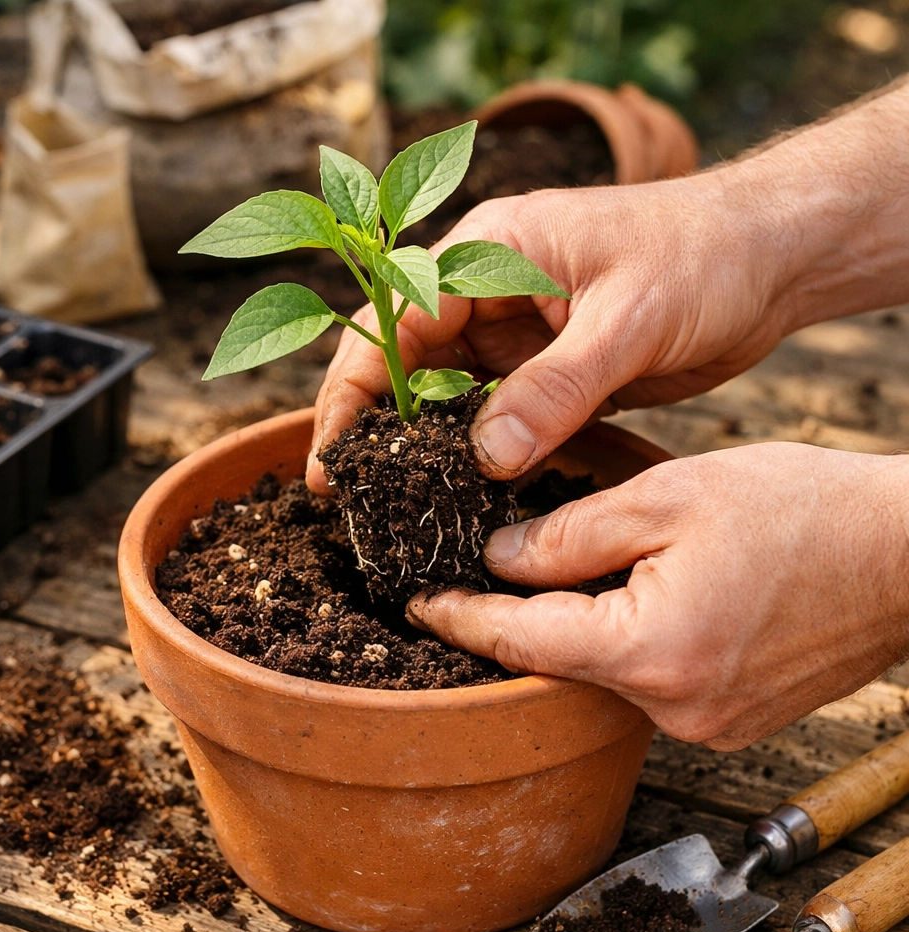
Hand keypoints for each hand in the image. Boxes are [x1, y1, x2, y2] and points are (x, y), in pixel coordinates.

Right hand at [306, 172, 793, 492]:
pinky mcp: (545, 373)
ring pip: (445, 396)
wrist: (771, 258)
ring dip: (422, 446)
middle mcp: (487, 292)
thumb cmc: (705, 256)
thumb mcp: (629, 320)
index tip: (335, 455)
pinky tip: (460, 494)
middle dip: (375, 425)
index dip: (355, 389)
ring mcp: (515, 335)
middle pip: (404, 363)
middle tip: (350, 497)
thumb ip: (557, 388)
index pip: (395, 320)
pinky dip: (475, 454)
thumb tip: (488, 458)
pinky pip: (493, 417)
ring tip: (396, 506)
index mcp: (490, 250)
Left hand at [406, 444, 908, 749]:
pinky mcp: (728, 720)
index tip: (415, 604)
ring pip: (600, 672)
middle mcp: (673, 708)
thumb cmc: (802, 512)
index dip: (458, 617)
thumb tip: (501, 557)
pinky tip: (625, 595)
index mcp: (650, 651)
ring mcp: (704, 724)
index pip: (518, 639)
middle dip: (516, 614)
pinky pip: (646, 681)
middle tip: (479, 570)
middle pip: (557, 660)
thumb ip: (570, 534)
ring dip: (574, 625)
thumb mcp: (668, 497)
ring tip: (560, 570)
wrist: (907, 555)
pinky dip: (622, 641)